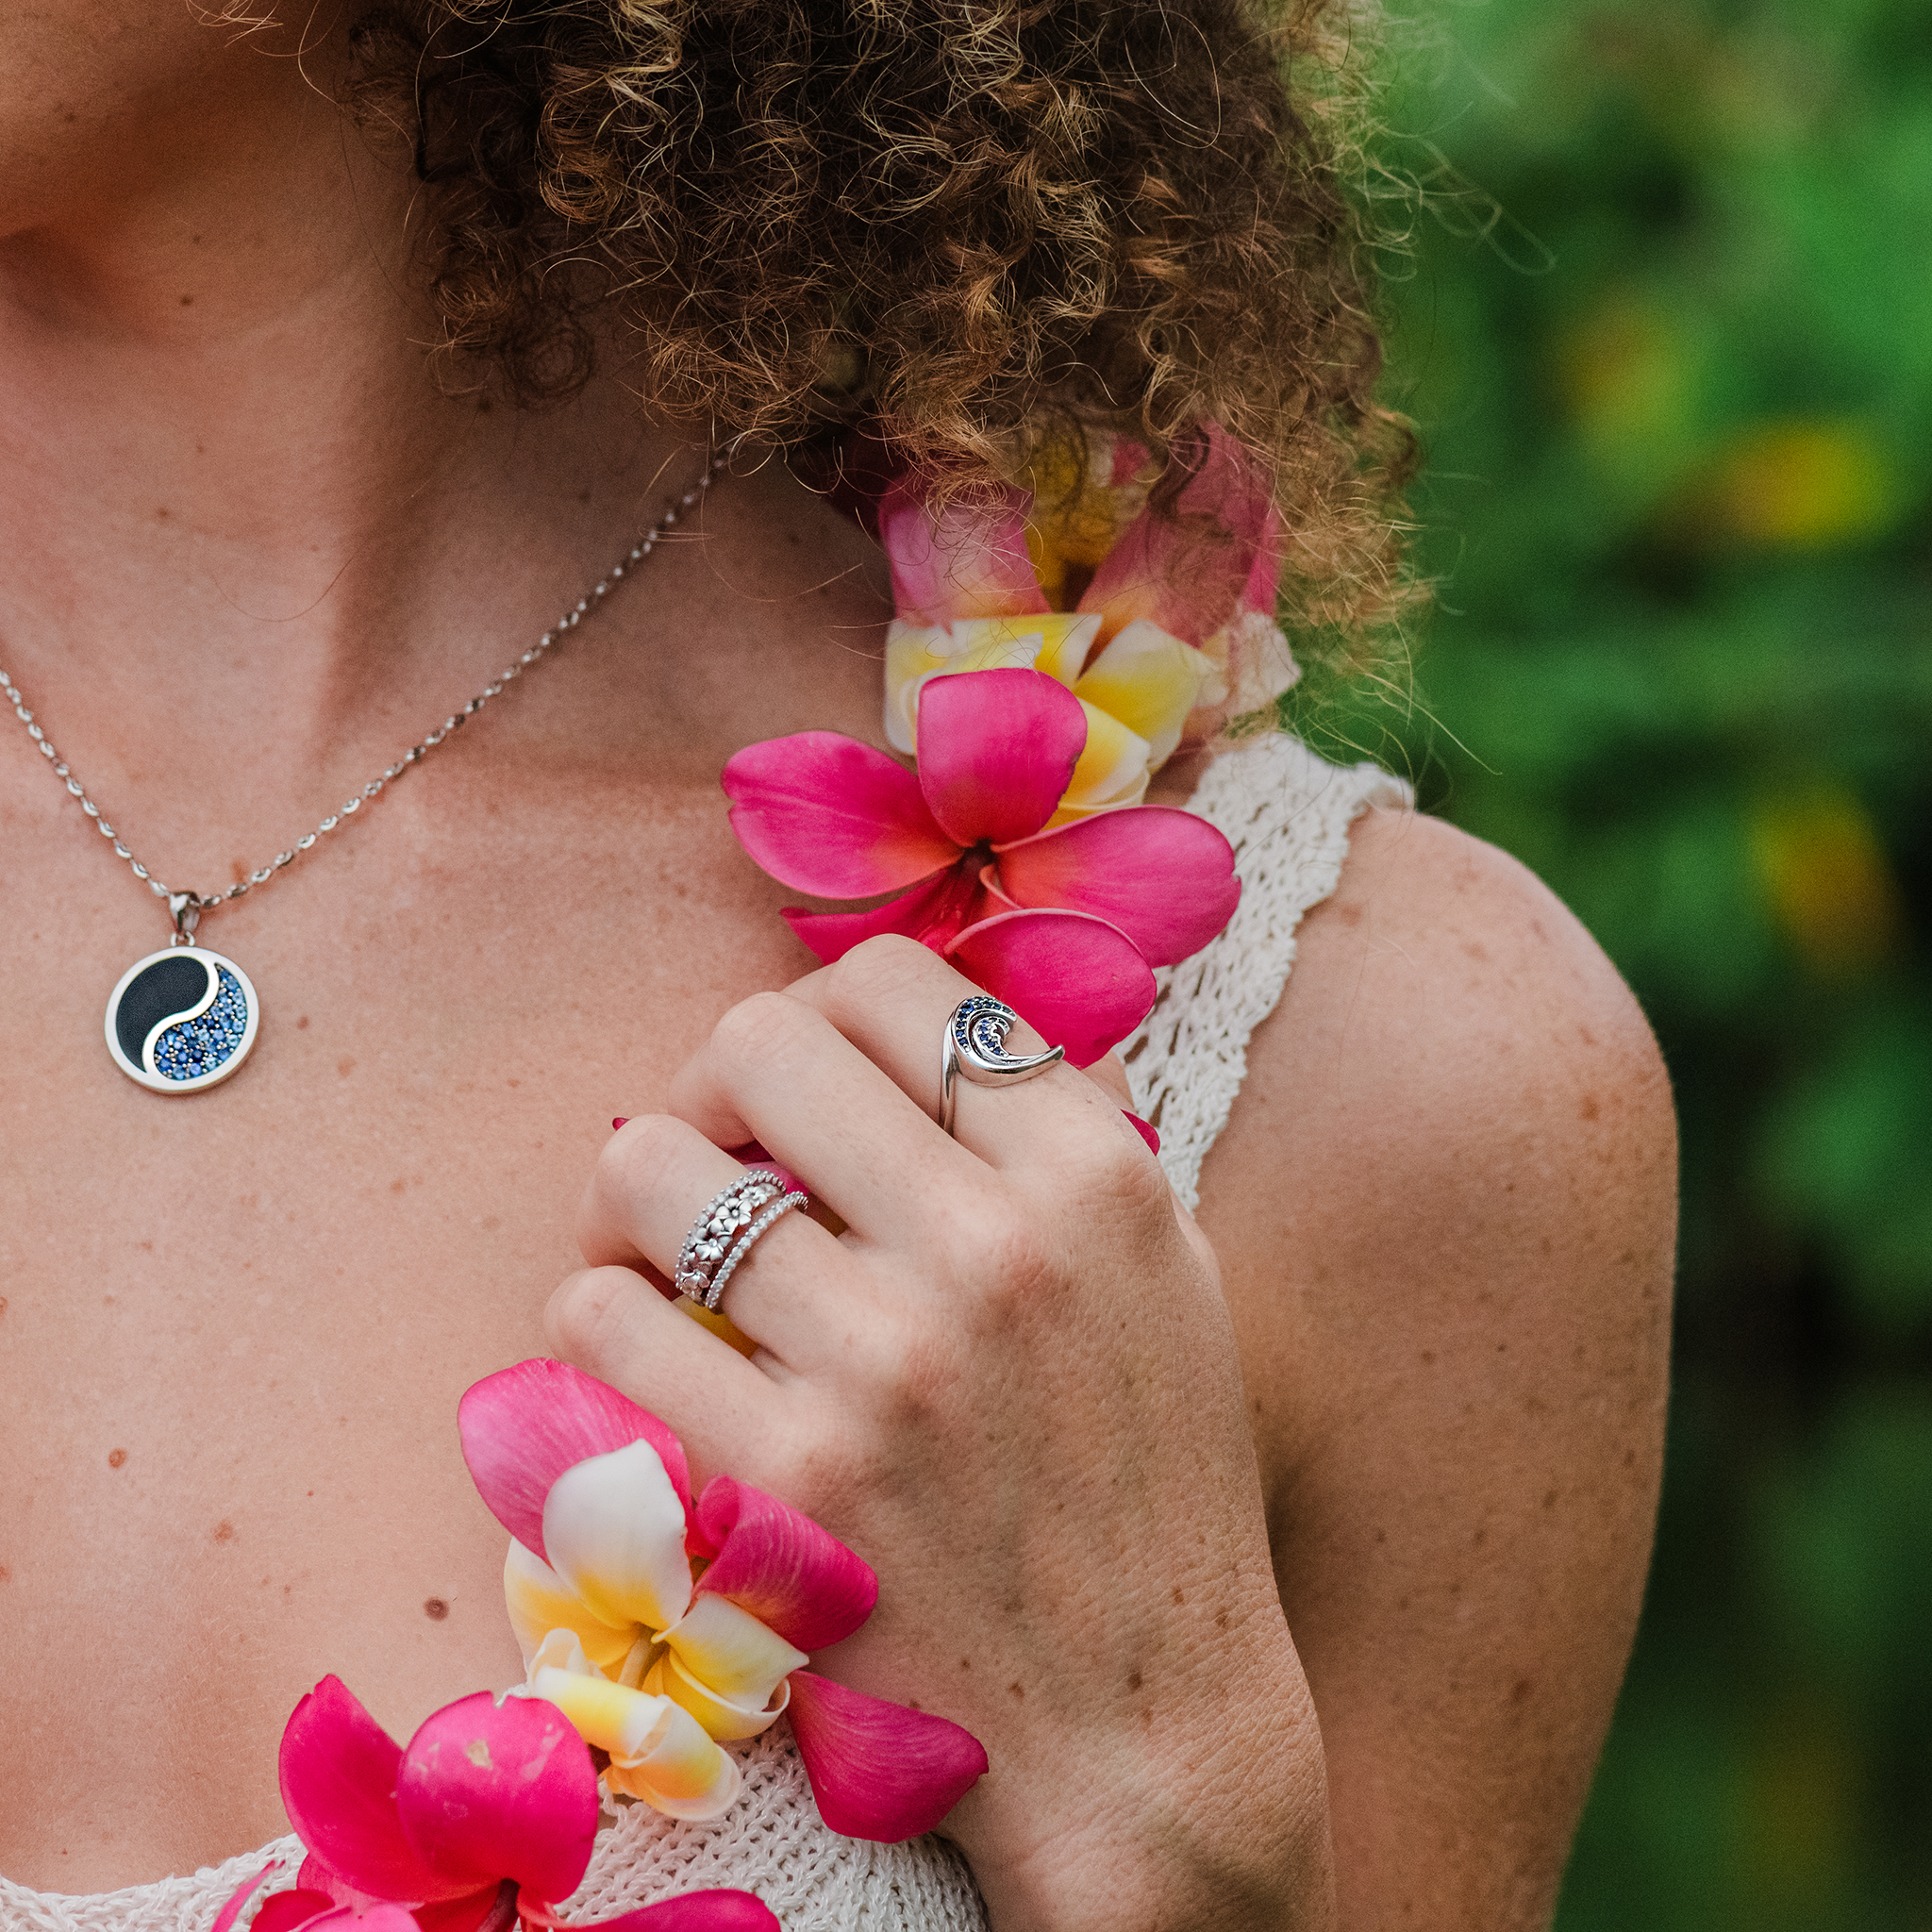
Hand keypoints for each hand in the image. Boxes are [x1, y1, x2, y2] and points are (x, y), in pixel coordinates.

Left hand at [551, 935, 1334, 1931]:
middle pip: (759, 1041)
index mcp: (1095, 1176)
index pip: (897, 984)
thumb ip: (1067, 1131)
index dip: (820, 1008)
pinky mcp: (786, 1482)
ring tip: (657, 1248)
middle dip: (713, 1082)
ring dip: (634, 1195)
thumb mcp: (1169, 1272)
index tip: (802, 1082)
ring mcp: (885, 1363)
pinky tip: (643, 1349)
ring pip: (648, 1166)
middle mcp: (995, 1246)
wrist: (1146, 1723)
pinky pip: (603, 1319)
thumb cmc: (1153, 1482)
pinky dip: (599, 1315)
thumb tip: (938, 1014)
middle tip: (715, 1149)